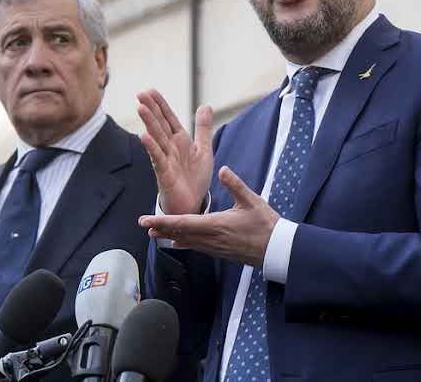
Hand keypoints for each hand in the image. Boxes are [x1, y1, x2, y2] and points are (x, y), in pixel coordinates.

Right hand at [137, 90, 213, 214]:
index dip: (161, 105)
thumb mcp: (203, 149)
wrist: (193, 204)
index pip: (169, 119)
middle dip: (151, 109)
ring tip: (140, 108)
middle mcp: (170, 148)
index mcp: (180, 141)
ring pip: (157, 138)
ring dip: (149, 123)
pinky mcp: (164, 175)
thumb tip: (205, 106)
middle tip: (140, 94)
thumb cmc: (194, 178)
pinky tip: (144, 137)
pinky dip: (152, 148)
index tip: (151, 90)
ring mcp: (166, 160)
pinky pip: (157, 159)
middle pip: (160, 125)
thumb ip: (203, 128)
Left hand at [139, 166, 279, 266]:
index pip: (182, 222)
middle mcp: (211, 238)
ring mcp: (214, 247)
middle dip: (161, 228)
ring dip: (170, 236)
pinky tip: (178, 242)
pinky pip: (197, 247)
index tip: (146, 220)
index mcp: (216, 224)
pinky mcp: (220, 252)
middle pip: (180, 234)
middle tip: (144, 224)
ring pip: (187, 241)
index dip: (162, 221)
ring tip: (155, 232)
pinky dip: (184, 243)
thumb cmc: (266, 224)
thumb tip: (222, 169)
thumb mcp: (252, 200)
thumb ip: (235, 185)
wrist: (276, 250)